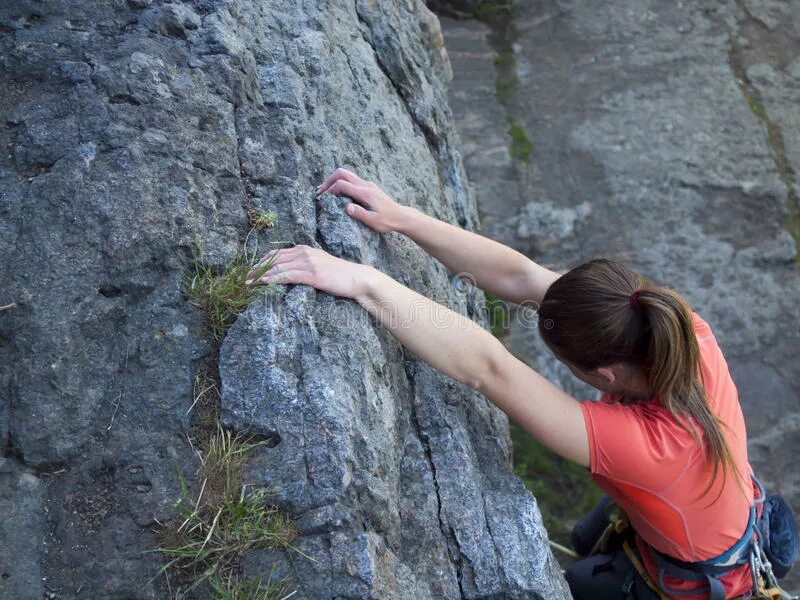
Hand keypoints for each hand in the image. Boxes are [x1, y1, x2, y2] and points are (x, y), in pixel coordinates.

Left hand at [245, 245, 375, 299]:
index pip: (278, 253)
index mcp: (305, 249)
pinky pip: (287, 275)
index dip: (262, 261)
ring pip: (278, 267)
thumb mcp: (320, 266)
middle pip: (274, 259)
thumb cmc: (341, 276)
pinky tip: (263, 284)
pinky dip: (273, 279)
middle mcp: (304, 253)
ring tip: (248, 283)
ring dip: (260, 275)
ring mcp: (308, 262)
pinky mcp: (312, 274)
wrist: (357, 278)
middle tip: (244, 277)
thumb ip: (306, 265)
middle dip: (257, 268)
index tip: (251, 269)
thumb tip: (291, 272)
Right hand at [315, 167, 407, 232]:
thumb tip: (346, 208)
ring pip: (347, 175)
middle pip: (342, 173)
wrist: (400, 216)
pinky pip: (352, 180)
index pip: (342, 184)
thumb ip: (360, 214)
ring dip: (334, 181)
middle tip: (320, 192)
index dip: (330, 190)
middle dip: (329, 181)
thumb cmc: (387, 221)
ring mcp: (367, 184)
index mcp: (365, 193)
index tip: (323, 199)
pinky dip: (341, 183)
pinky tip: (337, 194)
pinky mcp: (368, 187)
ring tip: (326, 192)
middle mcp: (365, 185)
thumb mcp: (373, 221)